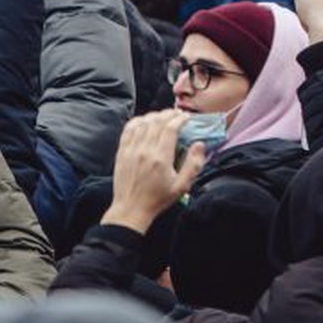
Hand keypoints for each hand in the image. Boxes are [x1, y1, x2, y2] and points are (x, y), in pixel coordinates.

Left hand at [104, 110, 207, 231]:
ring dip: (154, 115)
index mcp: (160, 158)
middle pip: (157, 121)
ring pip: (142, 122)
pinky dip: (138, 121)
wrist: (131, 209)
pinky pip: (128, 129)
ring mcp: (131, 150)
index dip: (179, 119)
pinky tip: (144, 121)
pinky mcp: (122, 152)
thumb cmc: (157, 199)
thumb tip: (200, 144)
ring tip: (163, 116)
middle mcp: (144, 150)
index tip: (186, 117)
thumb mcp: (182, 186)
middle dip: (169, 114)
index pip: (170, 128)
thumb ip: (193, 164)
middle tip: (177, 114)